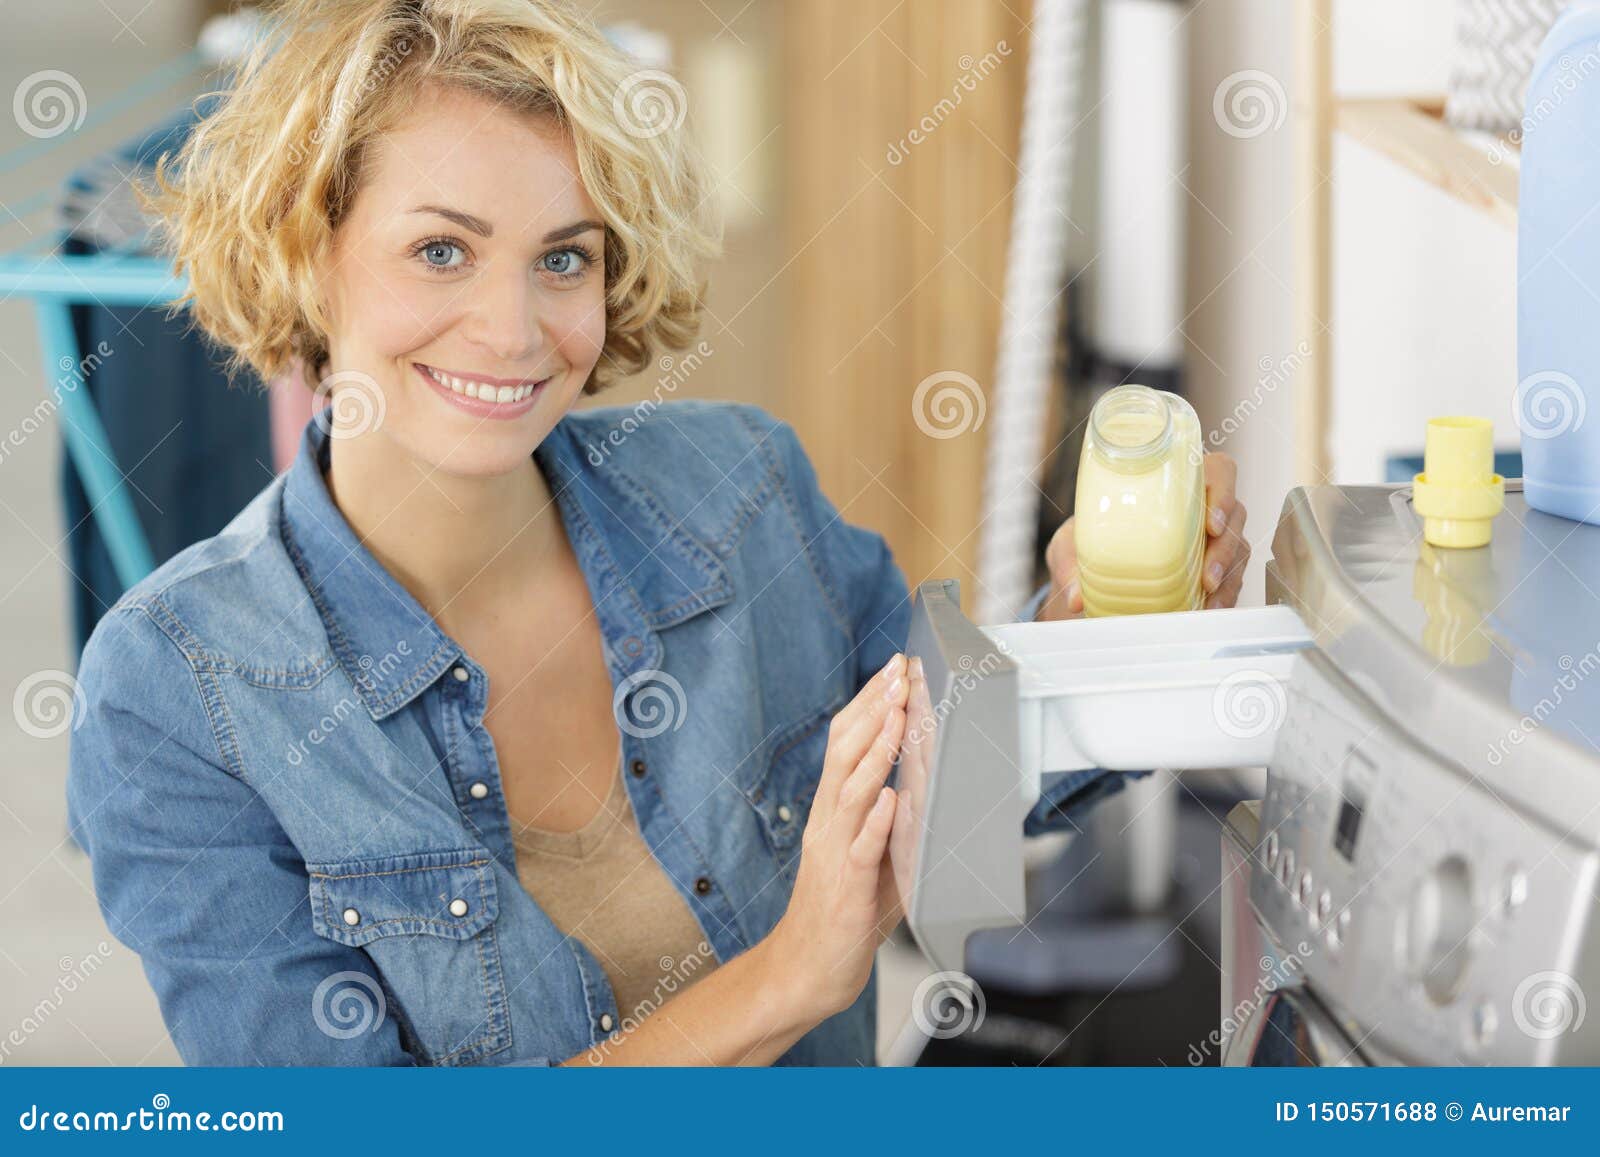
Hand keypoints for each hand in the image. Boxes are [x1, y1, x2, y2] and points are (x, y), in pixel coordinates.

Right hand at [764, 652, 907, 1020]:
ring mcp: (834, 852)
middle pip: (844, 754)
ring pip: (852, 791)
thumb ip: (885, 815)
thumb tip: (918, 777)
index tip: (890, 669)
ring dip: (877, 752)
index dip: (866, 703)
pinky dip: (875, 822)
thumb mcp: (865, 850)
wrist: (806, 967)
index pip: (843, 743)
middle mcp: (826, 822)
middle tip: (897, 674)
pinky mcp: (846, 887)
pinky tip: (890, 799)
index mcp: (830, 809)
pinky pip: (861, 849)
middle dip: (873, 711)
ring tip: (896, 717)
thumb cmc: (841, 910)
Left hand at [1037, 451, 1250, 619]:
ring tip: (1209, 601)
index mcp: (1174, 482)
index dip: (1223, 490)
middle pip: (1235, 516)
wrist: (1089, 567)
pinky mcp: (1215, 569)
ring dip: (1228, 577)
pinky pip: (1233, 580)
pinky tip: (1210, 611)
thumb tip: (1074, 597)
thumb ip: (1069, 563)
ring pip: (1238, 550)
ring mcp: (1212, 539)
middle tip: (1207, 575)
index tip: (1211, 521)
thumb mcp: (1071, 542)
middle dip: (1226, 548)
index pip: (1218, 471)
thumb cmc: (1088, 537)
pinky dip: (1225, 597)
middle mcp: (1201, 507)